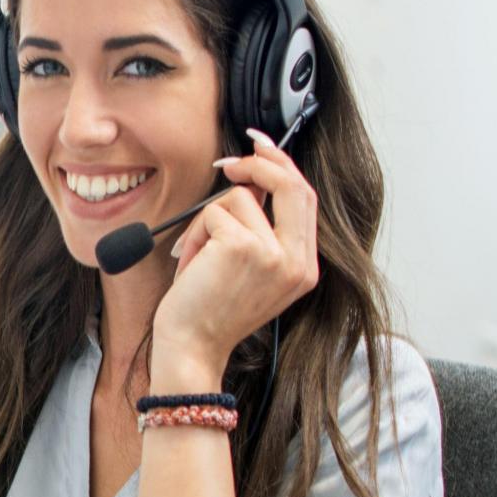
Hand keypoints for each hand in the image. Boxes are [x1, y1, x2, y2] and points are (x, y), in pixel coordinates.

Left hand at [153, 128, 319, 380]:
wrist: (191, 348)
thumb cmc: (209, 311)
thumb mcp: (250, 272)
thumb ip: (263, 230)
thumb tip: (253, 179)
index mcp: (304, 268)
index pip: (305, 200)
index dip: (284, 168)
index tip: (263, 149)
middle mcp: (297, 262)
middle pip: (293, 185)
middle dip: (259, 163)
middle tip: (230, 161)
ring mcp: (274, 254)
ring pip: (240, 198)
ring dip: (208, 220)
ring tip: (198, 257)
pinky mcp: (244, 247)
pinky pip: (214, 213)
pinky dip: (195, 234)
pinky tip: (192, 264)